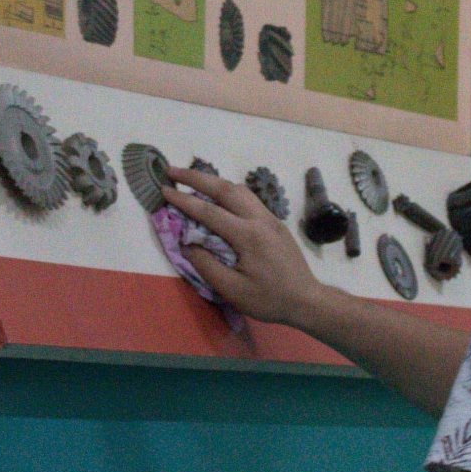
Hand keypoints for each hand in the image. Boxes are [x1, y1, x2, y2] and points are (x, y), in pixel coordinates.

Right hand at [161, 166, 334, 329]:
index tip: (164, 191)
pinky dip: (228, 192)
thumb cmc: (269, 300)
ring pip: (240, 190)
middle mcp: (260, 219)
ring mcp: (270, 219)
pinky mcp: (275, 223)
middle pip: (225, 189)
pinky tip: (218, 197)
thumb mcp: (233, 291)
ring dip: (214, 182)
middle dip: (197, 178)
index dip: (184, 201)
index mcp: (248, 236)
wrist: (306, 301)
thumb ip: (207, 266)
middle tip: (172, 171)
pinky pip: (249, 199)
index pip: (210, 212)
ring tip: (192, 180)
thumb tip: (187, 245)